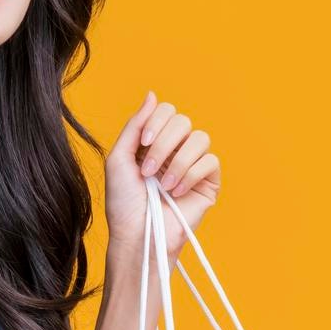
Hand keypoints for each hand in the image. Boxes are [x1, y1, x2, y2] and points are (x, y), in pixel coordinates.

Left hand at [103, 92, 222, 272]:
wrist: (137, 235)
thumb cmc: (124, 203)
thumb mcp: (119, 158)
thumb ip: (135, 125)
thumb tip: (152, 94)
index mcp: (154, 141)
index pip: (166, 111)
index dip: (156, 122)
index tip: (142, 144)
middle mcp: (175, 150)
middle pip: (183, 121)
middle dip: (163, 145)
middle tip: (148, 171)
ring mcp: (193, 165)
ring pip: (200, 138)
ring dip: (178, 162)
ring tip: (163, 185)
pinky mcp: (209, 183)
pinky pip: (211, 161)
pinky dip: (191, 175)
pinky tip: (177, 193)